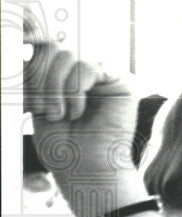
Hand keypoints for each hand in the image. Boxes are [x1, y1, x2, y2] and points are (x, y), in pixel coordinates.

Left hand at [24, 43, 136, 182]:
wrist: (84, 170)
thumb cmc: (63, 144)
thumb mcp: (38, 101)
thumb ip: (37, 74)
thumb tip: (26, 46)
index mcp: (69, 75)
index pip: (46, 50)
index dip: (32, 60)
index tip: (24, 80)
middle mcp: (89, 72)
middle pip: (55, 50)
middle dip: (41, 80)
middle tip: (42, 110)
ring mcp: (107, 75)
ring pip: (68, 56)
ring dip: (56, 88)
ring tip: (59, 115)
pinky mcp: (122, 81)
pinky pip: (88, 67)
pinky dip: (75, 90)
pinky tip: (77, 112)